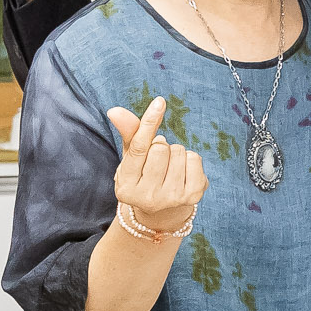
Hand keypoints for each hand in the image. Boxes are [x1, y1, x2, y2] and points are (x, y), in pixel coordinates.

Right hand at [106, 97, 207, 231]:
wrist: (163, 209)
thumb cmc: (144, 175)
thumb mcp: (132, 158)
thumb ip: (128, 134)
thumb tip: (115, 110)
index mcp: (125, 186)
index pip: (138, 148)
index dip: (149, 123)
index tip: (160, 101)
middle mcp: (146, 196)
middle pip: (161, 148)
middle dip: (161, 146)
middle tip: (158, 161)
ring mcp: (171, 198)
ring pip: (180, 151)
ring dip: (176, 153)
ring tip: (170, 168)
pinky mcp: (192, 196)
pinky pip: (195, 159)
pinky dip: (191, 159)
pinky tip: (183, 173)